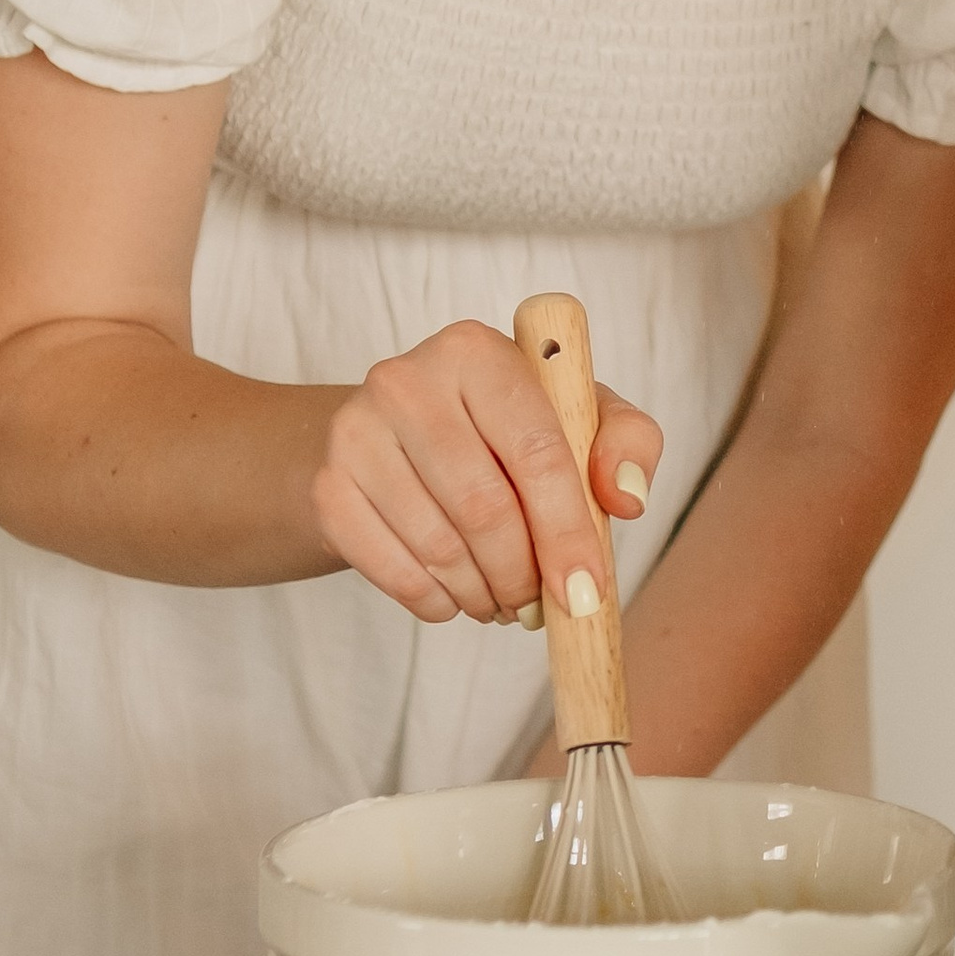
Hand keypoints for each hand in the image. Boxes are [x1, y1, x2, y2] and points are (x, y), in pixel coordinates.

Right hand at [309, 321, 662, 628]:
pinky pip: (392, 570)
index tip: (586, 591)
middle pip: (484, 507)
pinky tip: (454, 597)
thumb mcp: (573, 416)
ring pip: (439, 546)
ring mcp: (356, 432)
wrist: (386, 438)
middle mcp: (408, 379)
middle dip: (523, 574)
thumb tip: (627, 497)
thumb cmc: (496, 429)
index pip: (537, 449)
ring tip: (501, 599)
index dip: (568, 530)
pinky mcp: (327, 486)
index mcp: (479, 351)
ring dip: (482, 593)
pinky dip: (434, 601)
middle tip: (539, 603)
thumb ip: (624, 442)